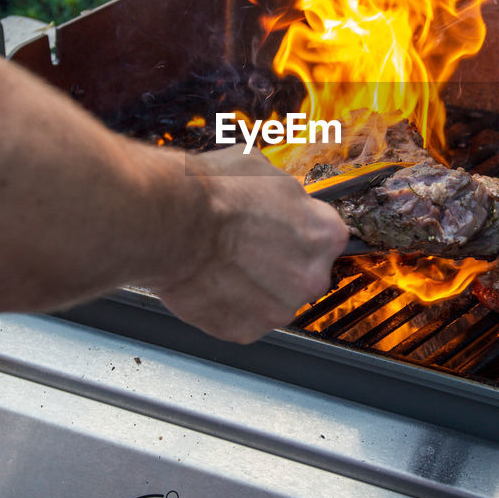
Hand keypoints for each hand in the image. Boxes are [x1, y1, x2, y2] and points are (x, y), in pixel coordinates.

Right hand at [151, 146, 348, 343]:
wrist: (173, 221)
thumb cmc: (214, 192)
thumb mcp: (262, 168)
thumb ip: (283, 193)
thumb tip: (277, 196)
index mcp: (325, 233)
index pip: (323, 237)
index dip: (295, 231)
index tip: (277, 230)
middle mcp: (313, 276)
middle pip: (302, 273)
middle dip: (278, 263)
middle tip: (246, 248)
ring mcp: (280, 307)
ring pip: (272, 298)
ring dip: (253, 286)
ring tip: (223, 264)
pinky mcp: (248, 329)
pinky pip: (243, 318)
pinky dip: (228, 306)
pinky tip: (211, 282)